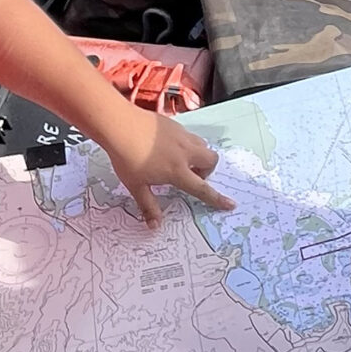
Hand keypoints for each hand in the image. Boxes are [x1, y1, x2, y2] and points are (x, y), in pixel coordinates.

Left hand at [96, 109, 233, 223]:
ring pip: (202, 145)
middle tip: (190, 175)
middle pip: (211, 160)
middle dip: (207, 170)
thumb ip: (148, 206)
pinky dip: (186, 144)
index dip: (217, 199)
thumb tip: (154, 226)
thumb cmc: (126, 158)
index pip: (202, 189)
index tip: (231, 204)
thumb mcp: (136, 186)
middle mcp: (185, 152)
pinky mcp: (175, 124)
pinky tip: (166, 146)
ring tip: (179, 160)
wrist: (120, 124)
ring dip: (198, 155)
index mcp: (177, 171)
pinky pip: (189, 136)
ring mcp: (181, 136)